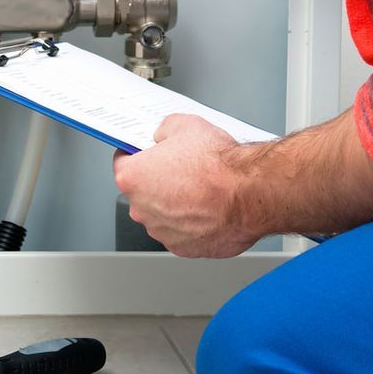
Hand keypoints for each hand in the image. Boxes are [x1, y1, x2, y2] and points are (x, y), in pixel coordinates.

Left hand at [112, 114, 259, 258]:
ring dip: (176, 204)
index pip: (123, 162)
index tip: (147, 153)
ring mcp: (162, 232)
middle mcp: (142, 209)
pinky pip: (182, 233)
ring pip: (163, 214)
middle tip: (183, 170)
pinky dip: (192, 223)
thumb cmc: (219, 166)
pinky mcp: (183, 248)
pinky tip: (210, 208)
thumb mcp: (185, 125)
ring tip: (202, 190)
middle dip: (159, 181)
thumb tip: (164, 135)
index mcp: (133, 178)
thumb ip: (164, 130)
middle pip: (143, 191)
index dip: (138, 154)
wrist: (249, 194)